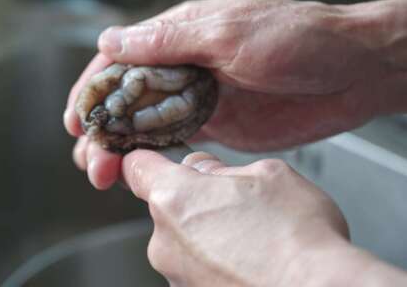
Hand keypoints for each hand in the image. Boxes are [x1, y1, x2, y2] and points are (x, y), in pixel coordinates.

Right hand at [64, 0, 406, 187]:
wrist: (350, 73)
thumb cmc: (299, 39)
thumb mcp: (230, 32)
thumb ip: (170, 42)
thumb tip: (113, 40)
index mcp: (181, 35)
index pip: (120, 59)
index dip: (92, 89)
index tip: (76, 118)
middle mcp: (183, 66)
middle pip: (126, 97)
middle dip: (102, 127)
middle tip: (90, 158)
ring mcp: (197, 97)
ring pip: (144, 122)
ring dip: (121, 147)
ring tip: (103, 172)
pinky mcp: (215, 125)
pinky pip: (172, 140)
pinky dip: (150, 155)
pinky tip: (136, 170)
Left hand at [122, 150, 406, 285]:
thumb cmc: (296, 238)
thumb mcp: (267, 174)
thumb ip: (223, 168)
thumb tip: (204, 170)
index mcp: (174, 197)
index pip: (137, 167)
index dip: (148, 160)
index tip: (155, 160)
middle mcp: (164, 241)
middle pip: (168, 207)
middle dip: (196, 201)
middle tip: (237, 205)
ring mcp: (176, 276)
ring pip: (185, 241)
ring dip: (208, 235)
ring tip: (252, 240)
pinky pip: (197, 268)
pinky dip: (216, 263)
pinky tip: (250, 263)